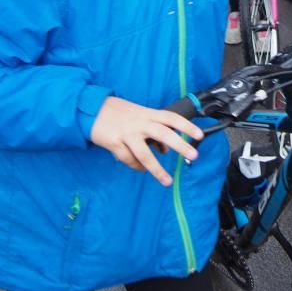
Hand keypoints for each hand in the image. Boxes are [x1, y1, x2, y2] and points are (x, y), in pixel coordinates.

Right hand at [89, 96, 204, 185]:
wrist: (92, 109)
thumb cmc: (121, 114)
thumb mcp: (140, 117)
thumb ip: (154, 130)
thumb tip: (165, 150)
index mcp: (149, 114)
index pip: (172, 118)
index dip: (186, 126)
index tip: (200, 135)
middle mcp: (140, 123)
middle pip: (164, 134)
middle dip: (180, 145)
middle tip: (194, 155)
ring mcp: (127, 133)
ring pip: (145, 154)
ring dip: (157, 170)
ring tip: (167, 181)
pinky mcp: (114, 142)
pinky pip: (128, 159)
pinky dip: (136, 166)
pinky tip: (140, 168)